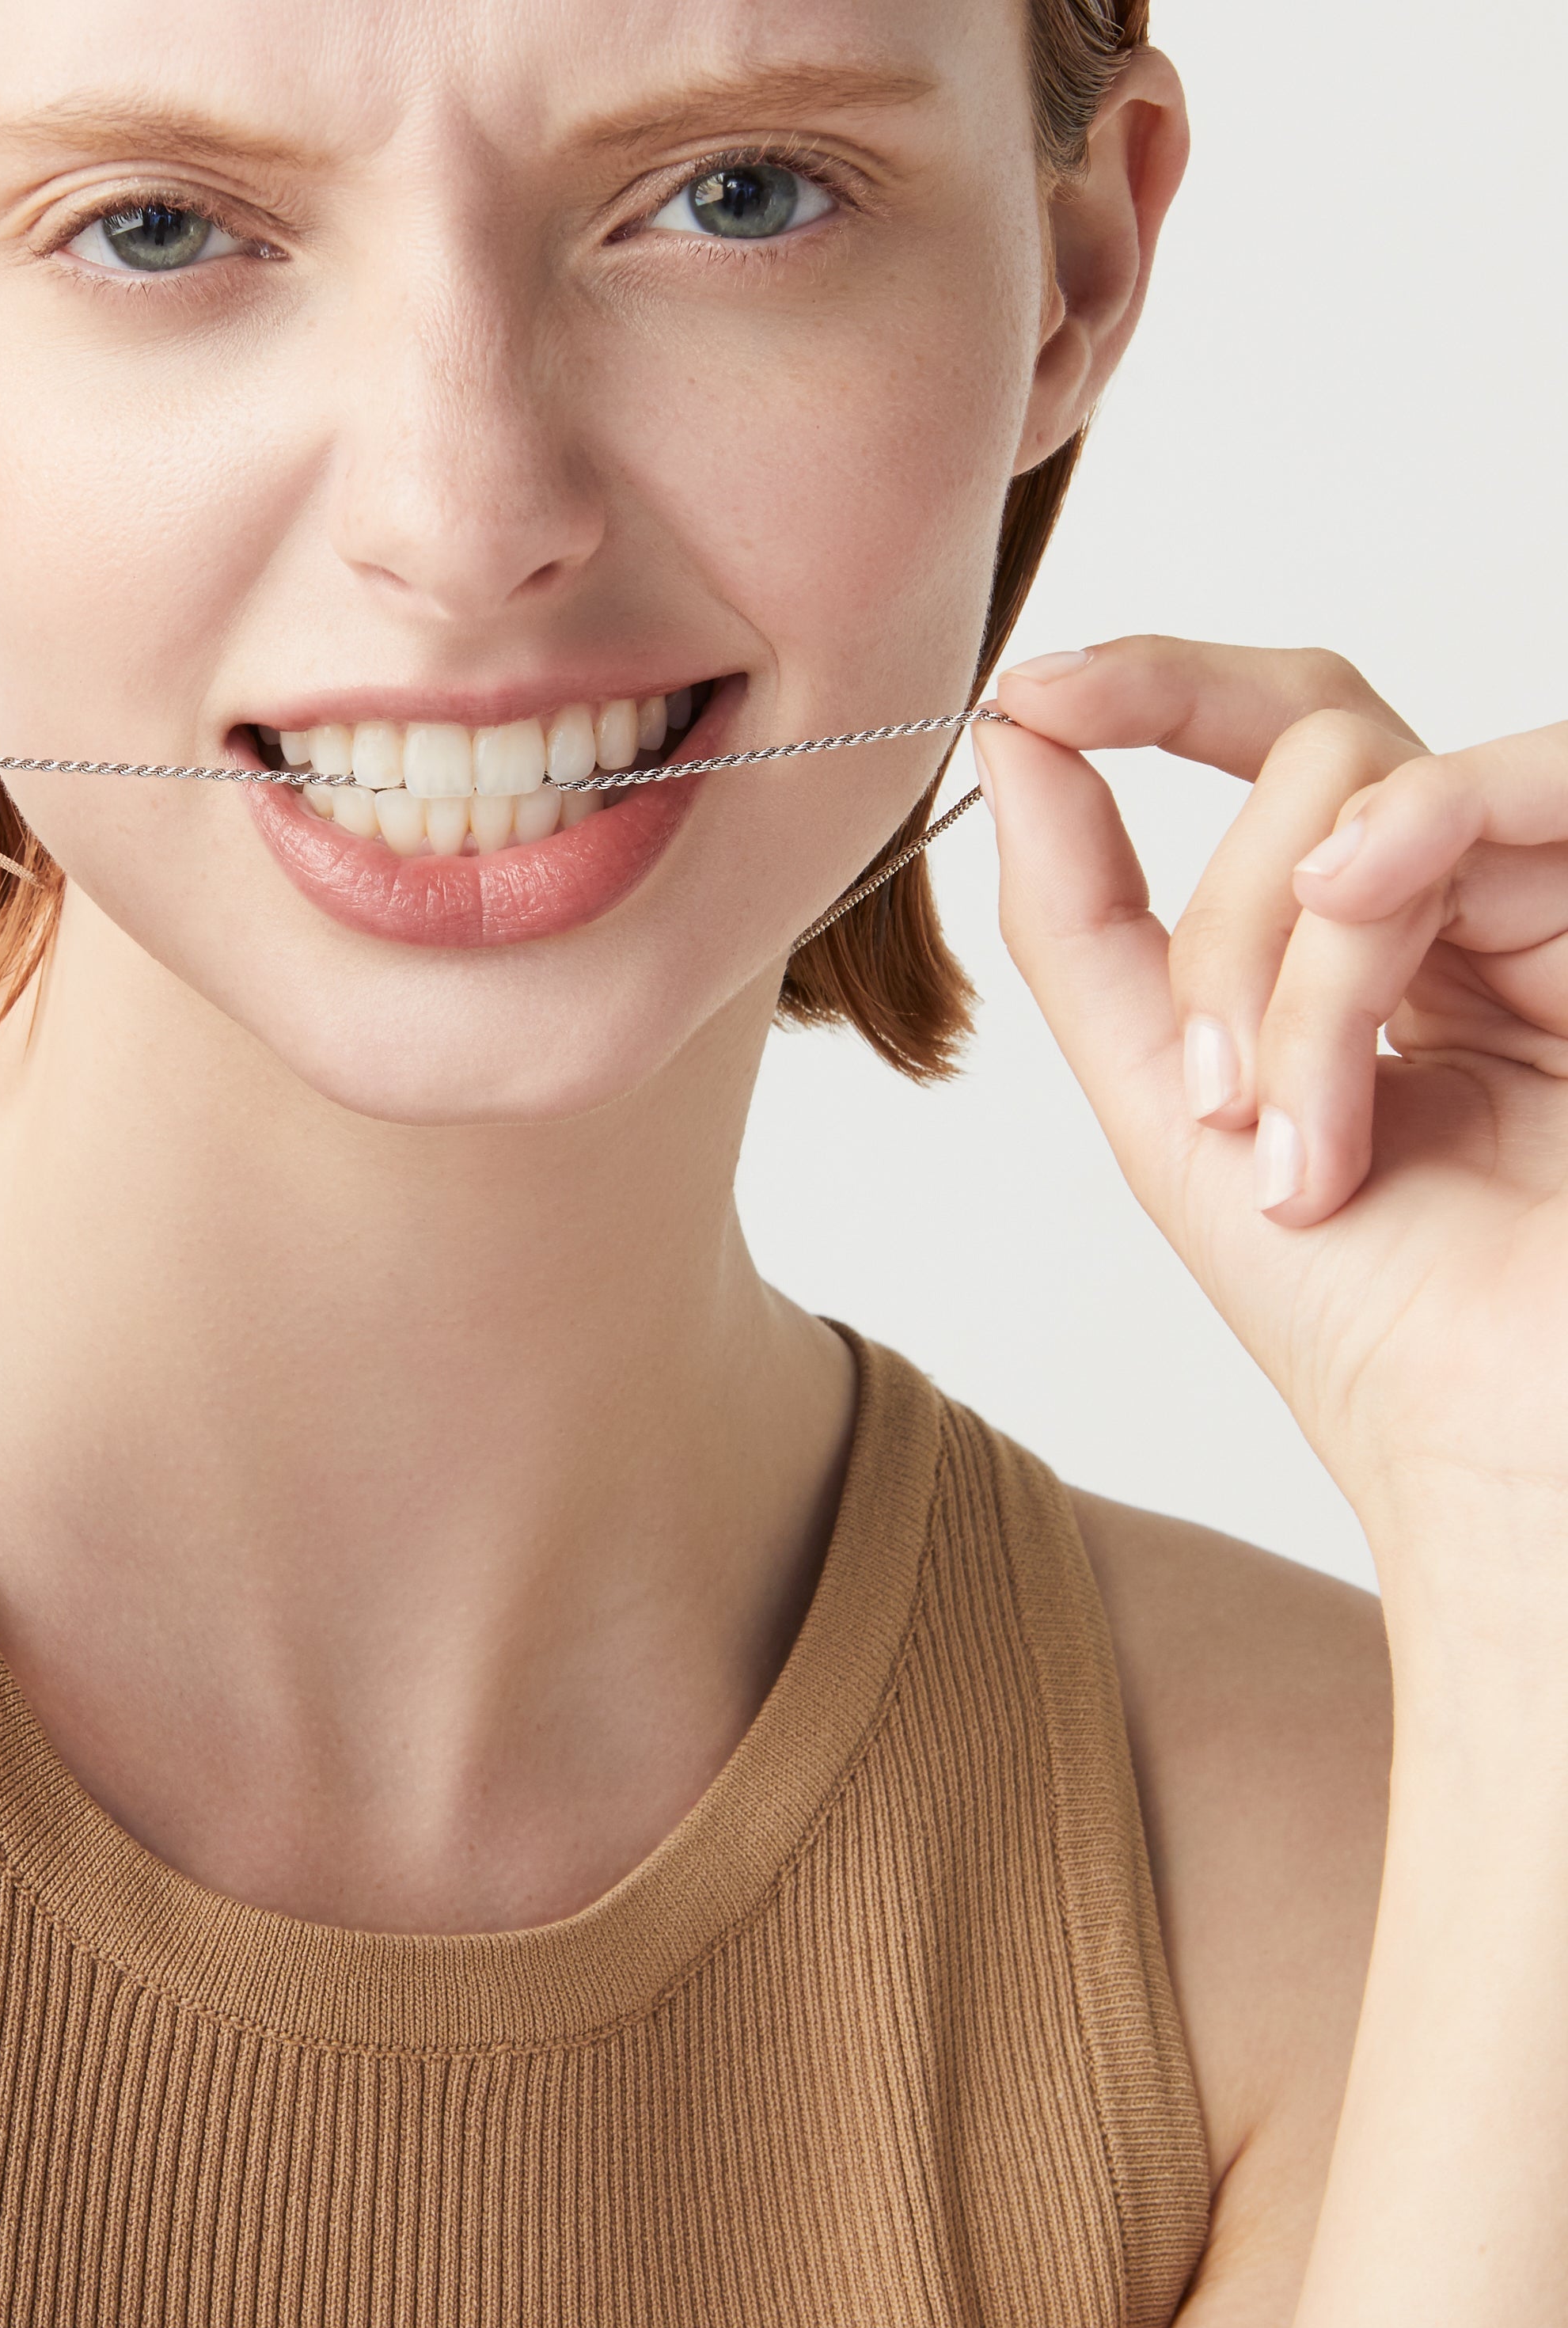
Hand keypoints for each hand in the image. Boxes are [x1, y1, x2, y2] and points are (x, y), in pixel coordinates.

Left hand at [977, 639, 1567, 1626]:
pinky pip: (1495, 804)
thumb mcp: (1166, 1099)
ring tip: (1300, 1153)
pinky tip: (1355, 962)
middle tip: (1205, 1088)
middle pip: (1310, 739)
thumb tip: (1013, 738)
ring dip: (1287, 974)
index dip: (1151, 686)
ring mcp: (1557, 897)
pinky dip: (1382, 897)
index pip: (1274, 741)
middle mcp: (1475, 892)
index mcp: (1372, 933)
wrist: (1506, 1442)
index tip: (1024, 697)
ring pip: (1366, 787)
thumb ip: (1083, 922)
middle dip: (1216, 906)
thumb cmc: (1357, 1305)